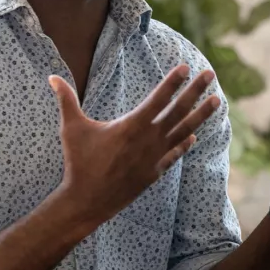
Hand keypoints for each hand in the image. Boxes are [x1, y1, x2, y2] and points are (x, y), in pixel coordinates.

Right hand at [49, 65, 219, 225]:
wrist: (86, 201)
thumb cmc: (79, 162)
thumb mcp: (72, 127)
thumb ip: (66, 100)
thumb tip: (52, 77)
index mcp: (132, 125)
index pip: (158, 98)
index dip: (173, 81)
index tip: (187, 67)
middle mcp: (149, 139)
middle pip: (178, 110)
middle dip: (196, 91)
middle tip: (211, 74)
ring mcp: (154, 157)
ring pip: (183, 131)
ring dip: (201, 115)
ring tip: (217, 101)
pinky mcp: (153, 173)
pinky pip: (174, 155)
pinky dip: (184, 144)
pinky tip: (193, 137)